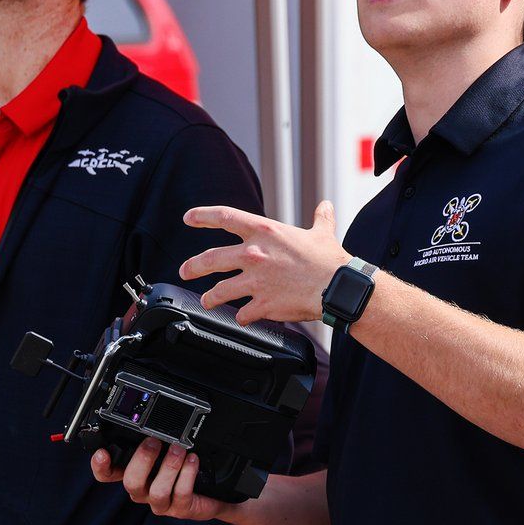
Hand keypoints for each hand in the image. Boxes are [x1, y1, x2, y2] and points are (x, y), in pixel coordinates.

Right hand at [93, 437, 228, 522]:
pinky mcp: (180, 508)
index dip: (100, 467)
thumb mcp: (166, 452)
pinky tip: (193, 461)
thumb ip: (154, 440)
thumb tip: (151, 422)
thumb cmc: (183, 470)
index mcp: (135, 475)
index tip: (102, 453)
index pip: (108, 475)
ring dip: (169, 467)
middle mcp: (144, 490)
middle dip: (142, 460)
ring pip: (157, 491)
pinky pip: (181, 494)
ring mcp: (161, 502)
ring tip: (180, 450)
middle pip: (130, 483)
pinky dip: (187, 475)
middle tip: (155, 442)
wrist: (210, 494)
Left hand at [179, 200, 346, 324]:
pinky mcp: (262, 304)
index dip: (203, 216)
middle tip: (185, 270)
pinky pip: (242, 314)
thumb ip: (320, 218)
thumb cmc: (330, 260)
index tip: (189, 218)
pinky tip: (243, 317)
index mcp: (264, 231)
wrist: (338, 287)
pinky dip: (241, 316)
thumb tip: (325, 206)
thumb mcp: (322, 233)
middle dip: (193, 266)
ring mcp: (255, 281)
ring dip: (210, 297)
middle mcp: (253, 254)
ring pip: (219, 291)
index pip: (225, 217)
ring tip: (206, 300)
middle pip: (210, 259)